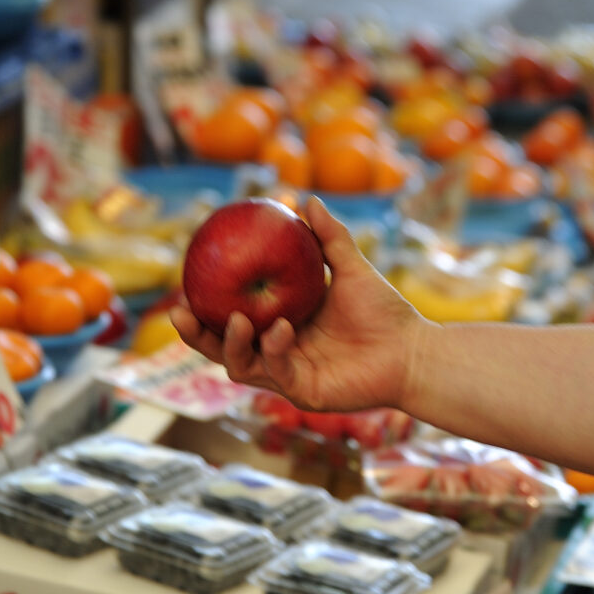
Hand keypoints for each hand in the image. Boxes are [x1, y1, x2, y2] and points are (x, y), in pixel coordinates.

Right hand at [171, 197, 427, 411]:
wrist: (412, 351)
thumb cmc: (385, 313)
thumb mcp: (352, 268)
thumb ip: (329, 238)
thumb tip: (306, 200)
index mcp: (279, 326)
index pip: (230, 320)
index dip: (203, 307)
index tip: (185, 283)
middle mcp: (276, 353)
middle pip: (221, 348)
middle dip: (196, 336)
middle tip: (180, 312)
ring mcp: (288, 376)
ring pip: (240, 366)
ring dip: (233, 343)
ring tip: (240, 318)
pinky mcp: (304, 393)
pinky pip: (277, 371)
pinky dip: (275, 348)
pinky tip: (282, 328)